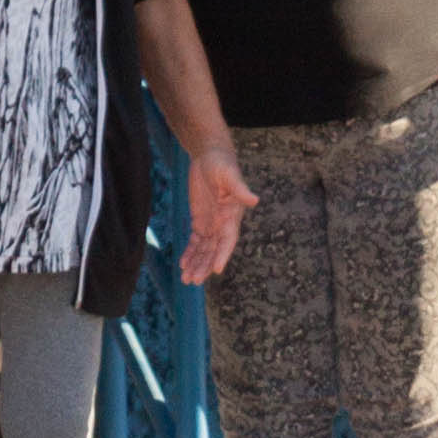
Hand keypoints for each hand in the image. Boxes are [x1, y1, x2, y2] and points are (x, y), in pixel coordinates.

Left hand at [178, 147, 259, 284]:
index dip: (223, 254)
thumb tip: (254, 200)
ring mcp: (211, 223)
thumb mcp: (229, 174)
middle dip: (205, 265)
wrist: (209, 156)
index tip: (217, 269)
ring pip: (204, 249)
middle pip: (214, 249)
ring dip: (196, 264)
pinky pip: (195, 241)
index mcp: (232, 216)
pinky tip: (183, 264)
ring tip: (187, 279)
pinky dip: (190, 252)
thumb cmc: (222, 163)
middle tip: (194, 280)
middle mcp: (223, 223)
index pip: (228, 239)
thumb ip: (239, 188)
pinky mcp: (200, 220)